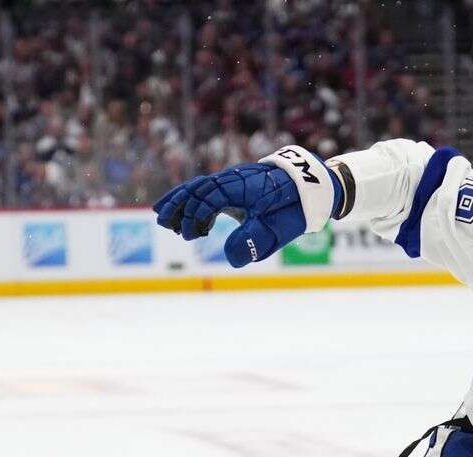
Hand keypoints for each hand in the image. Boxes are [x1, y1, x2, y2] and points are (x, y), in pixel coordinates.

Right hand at [153, 146, 339, 267]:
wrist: (313, 187)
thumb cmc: (294, 209)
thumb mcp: (276, 229)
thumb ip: (252, 242)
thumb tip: (230, 261)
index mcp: (239, 188)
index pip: (206, 198)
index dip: (193, 217)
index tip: (188, 236)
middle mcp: (232, 180)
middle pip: (196, 187)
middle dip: (176, 204)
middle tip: (159, 220)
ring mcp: (235, 181)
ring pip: (201, 186)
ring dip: (181, 200)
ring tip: (163, 215)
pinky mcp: (238, 186)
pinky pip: (211, 189)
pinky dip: (197, 201)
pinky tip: (197, 222)